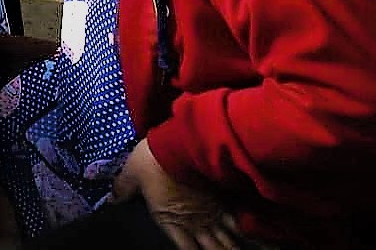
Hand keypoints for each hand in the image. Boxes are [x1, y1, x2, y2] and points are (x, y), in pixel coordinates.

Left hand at [113, 139, 243, 249]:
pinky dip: (254, 233)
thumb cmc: (152, 160)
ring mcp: (212, 213)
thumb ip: (123, 189)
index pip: (184, 248)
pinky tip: (270, 243)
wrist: (178, 143)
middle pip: (212, 249)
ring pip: (229, 241)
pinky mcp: (225, 199)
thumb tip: (111, 200)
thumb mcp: (131, 174)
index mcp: (170, 220)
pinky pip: (241, 222)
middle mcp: (195, 223)